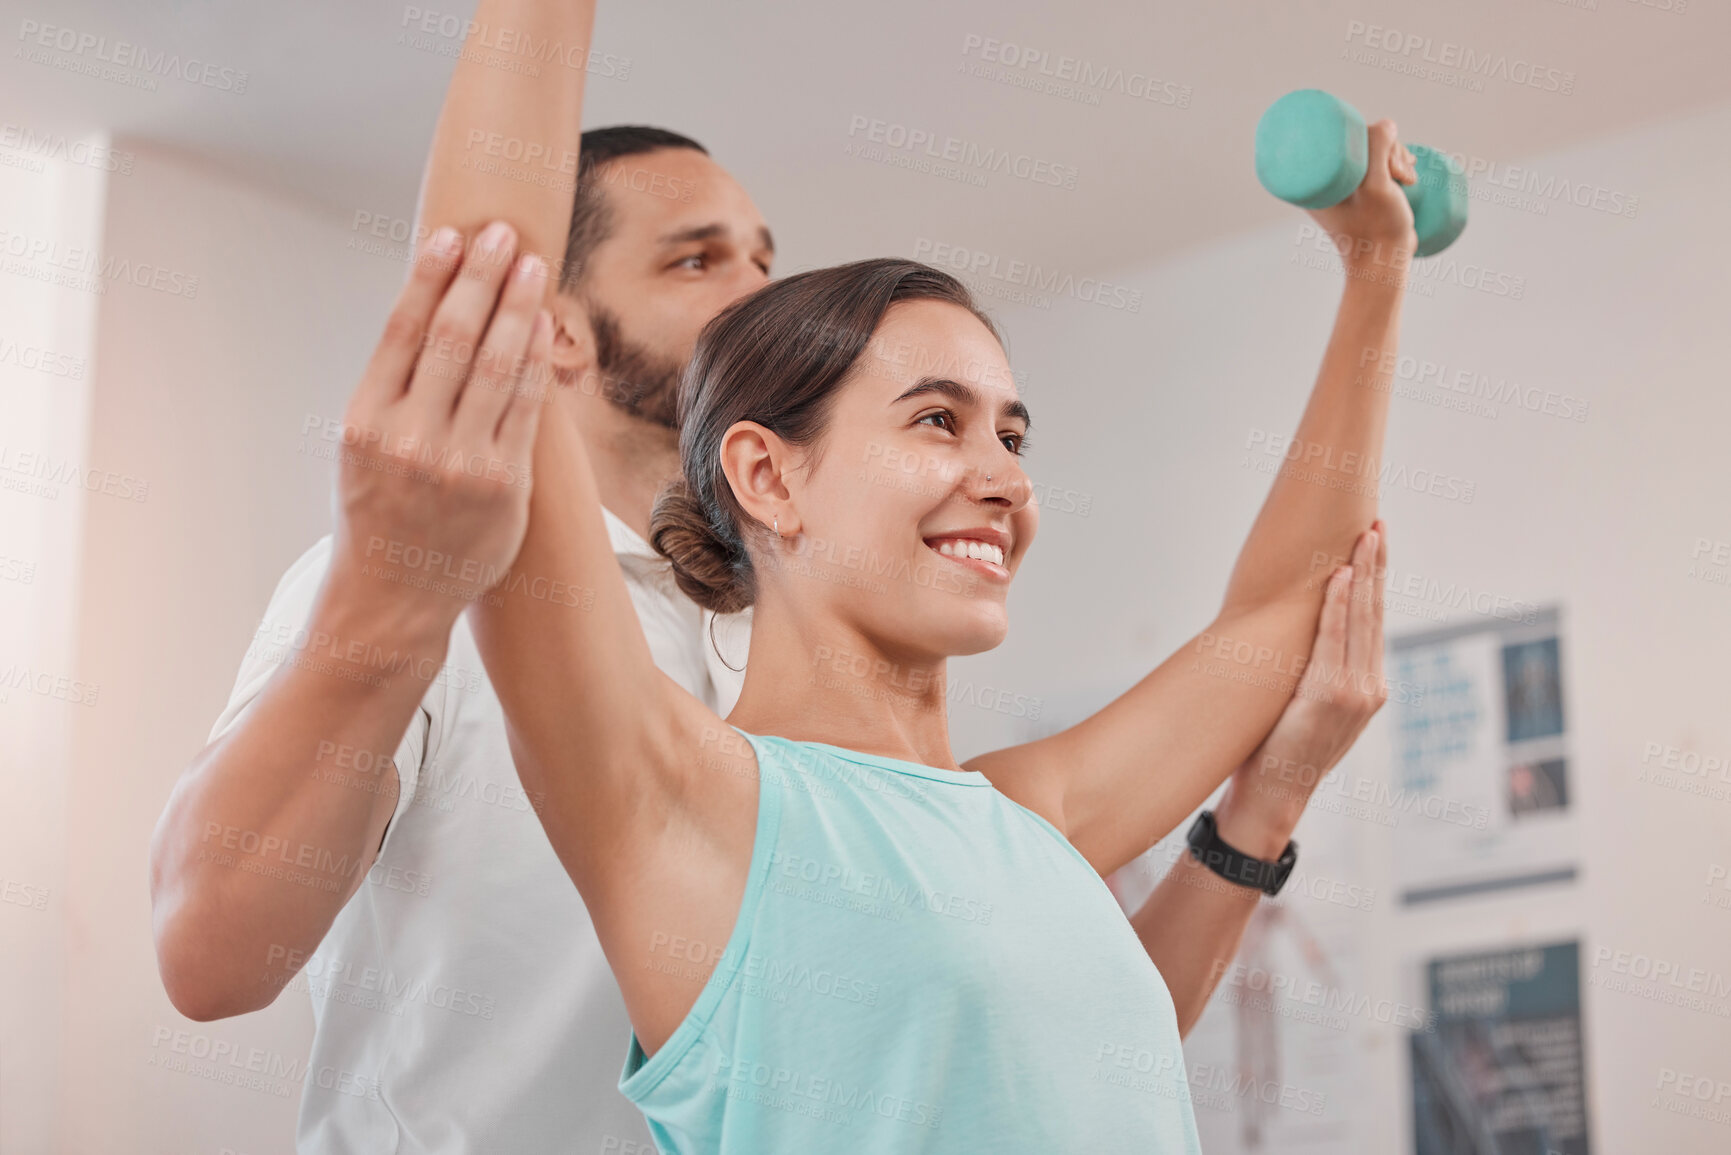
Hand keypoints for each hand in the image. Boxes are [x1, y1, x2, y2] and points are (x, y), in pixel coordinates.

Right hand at [329, 222, 554, 620]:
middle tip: (505, 234)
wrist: (392, 600)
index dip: (432, 276)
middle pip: (453, 337)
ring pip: (497, 367)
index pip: (403, 330)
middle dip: (483, 278)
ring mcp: (460, 463)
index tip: (453, 235)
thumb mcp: (363, 449)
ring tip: (534, 267)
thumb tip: (435, 313)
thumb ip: (396, 390)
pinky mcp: (504, 486)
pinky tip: (545, 327)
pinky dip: (538, 362)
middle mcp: (411, 438)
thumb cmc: (379, 514)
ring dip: (519, 309)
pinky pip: (526, 410)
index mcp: (367, 421)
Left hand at [1215, 522, 1389, 852]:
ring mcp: (1356, 692)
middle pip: (1374, 613)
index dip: (1375, 581)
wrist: (1273, 791)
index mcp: (1367, 686)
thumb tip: (1300, 634)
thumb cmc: (1277, 746)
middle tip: (1377, 524)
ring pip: (1362, 620)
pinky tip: (1340, 575)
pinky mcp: (1333, 696)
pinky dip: (1338, 605)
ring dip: (1363, 573)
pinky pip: (1335, 639)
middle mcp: (1369, 686)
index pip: (1373, 623)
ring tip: (1365, 536)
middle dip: (1376, 565)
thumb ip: (1316, 671)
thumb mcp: (1305, 703)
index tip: (1374, 544)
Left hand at [1306, 120, 1418, 275]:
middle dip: (1390, 151)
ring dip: (1398, 158)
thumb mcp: (1375, 186)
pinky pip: (1379, 168)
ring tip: (1409, 182)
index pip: (1343, 136)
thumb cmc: (1375, 229)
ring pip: (1374, 153)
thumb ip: (1378, 149)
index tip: (1391, 164)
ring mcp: (1345, 189)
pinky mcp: (1362, 196)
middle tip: (1401, 176)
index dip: (1375, 139)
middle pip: (1361, 142)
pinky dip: (1397, 166)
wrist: (1383, 264)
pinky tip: (1410, 174)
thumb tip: (1386, 123)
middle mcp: (1326, 182)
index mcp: (1314, 180)